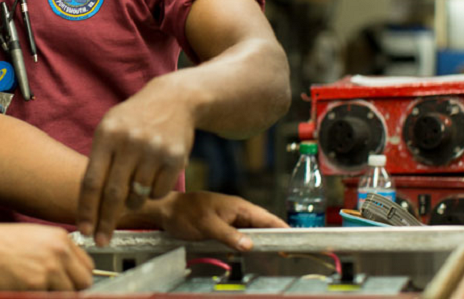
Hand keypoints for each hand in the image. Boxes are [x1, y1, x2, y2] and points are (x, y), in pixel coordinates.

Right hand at [0, 223, 93, 290]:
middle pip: (84, 282)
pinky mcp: (35, 285)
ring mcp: (49, 270)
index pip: (87, 266)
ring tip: (34, 286)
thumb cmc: (0, 242)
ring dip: (54, 293)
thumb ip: (57, 252)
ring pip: (68, 294)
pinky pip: (48, 297)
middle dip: (72, 289)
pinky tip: (23, 288)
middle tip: (54, 289)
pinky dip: (37, 296)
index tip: (69, 282)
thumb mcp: (36, 237)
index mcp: (61, 239)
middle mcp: (59, 252)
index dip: (78, 277)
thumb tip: (71, 273)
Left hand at [77, 79, 196, 245]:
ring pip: (138, 196)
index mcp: (107, 134)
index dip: (86, 209)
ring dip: (132, 203)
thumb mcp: (110, 129)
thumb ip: (99, 162)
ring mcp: (154, 150)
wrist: (173, 100)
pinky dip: (152, 194)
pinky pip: (159, 192)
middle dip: (105, 222)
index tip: (83, 230)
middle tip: (100, 240)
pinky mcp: (175, 158)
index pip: (92, 180)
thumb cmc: (134, 120)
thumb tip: (90, 206)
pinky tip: (152, 177)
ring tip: (133, 189)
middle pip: (113, 194)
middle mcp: (130, 141)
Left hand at [156, 191, 287, 251]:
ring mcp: (231, 218)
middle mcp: (238, 211)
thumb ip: (229, 235)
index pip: (267, 219)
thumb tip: (250, 246)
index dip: (283, 229)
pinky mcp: (224, 226)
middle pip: (264, 226)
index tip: (297, 240)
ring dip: (264, 242)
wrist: (166, 210)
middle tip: (290, 253)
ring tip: (278, 255)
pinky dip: (249, 244)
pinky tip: (253, 254)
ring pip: (253, 232)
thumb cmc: (185, 214)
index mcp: (239, 207)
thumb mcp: (207, 226)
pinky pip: (242, 235)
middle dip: (278, 238)